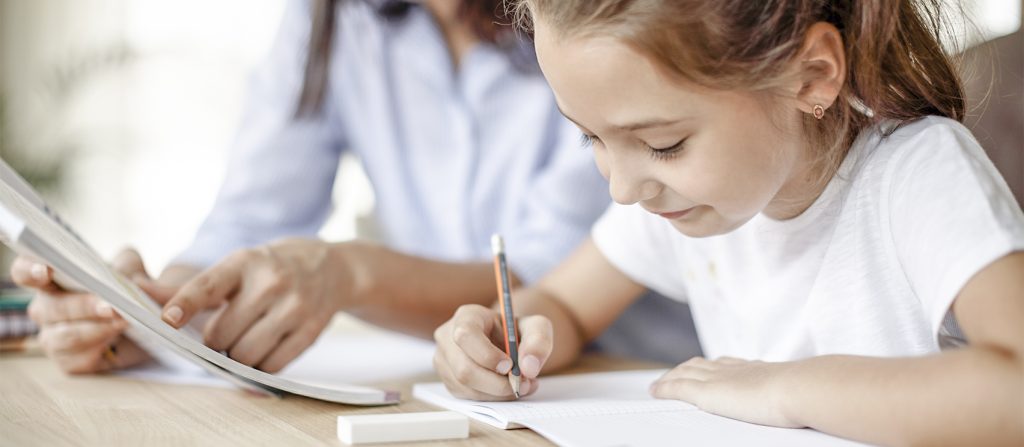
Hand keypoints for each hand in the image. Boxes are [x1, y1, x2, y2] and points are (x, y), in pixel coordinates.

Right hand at [11, 249, 175, 373]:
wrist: (144, 326)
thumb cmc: (129, 292)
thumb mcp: (135, 273)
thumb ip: (134, 272)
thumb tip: (134, 283)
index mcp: (52, 279)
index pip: (25, 272)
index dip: (29, 270)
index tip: (45, 271)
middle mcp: (45, 309)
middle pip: (52, 308)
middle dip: (83, 306)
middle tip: (111, 306)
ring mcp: (53, 337)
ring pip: (66, 337)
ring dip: (97, 329)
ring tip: (123, 322)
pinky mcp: (68, 362)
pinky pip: (78, 359)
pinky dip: (100, 349)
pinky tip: (116, 342)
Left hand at [160, 238, 344, 371]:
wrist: (330, 267)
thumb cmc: (271, 268)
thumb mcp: (237, 265)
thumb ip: (192, 286)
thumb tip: (141, 293)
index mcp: (245, 263)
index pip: (208, 285)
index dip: (185, 304)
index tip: (167, 319)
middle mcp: (271, 282)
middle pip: (222, 335)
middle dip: (216, 341)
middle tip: (225, 331)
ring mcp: (294, 307)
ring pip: (246, 355)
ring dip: (238, 356)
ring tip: (246, 338)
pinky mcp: (311, 331)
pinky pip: (273, 365)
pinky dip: (262, 365)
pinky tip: (266, 346)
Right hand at [432, 304, 552, 400]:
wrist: (507, 342)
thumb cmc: (517, 331)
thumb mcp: (536, 327)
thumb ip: (538, 341)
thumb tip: (528, 368)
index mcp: (467, 316)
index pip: (466, 335)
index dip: (487, 355)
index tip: (510, 366)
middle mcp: (448, 337)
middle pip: (464, 368)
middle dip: (497, 383)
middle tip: (523, 384)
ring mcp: (444, 360)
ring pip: (465, 386)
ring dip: (497, 393)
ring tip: (521, 385)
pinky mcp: (449, 380)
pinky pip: (467, 396)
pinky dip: (491, 398)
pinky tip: (507, 388)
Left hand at [650, 356, 801, 427]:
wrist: (799, 388)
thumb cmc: (807, 394)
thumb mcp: (802, 392)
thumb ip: (798, 394)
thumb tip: (814, 400)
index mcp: (755, 369)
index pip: (728, 363)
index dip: (714, 365)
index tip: (707, 366)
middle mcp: (734, 369)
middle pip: (702, 364)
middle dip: (686, 368)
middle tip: (676, 373)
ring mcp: (719, 379)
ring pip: (685, 373)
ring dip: (671, 377)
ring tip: (661, 384)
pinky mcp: (707, 393)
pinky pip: (677, 388)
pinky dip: (664, 388)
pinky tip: (654, 391)